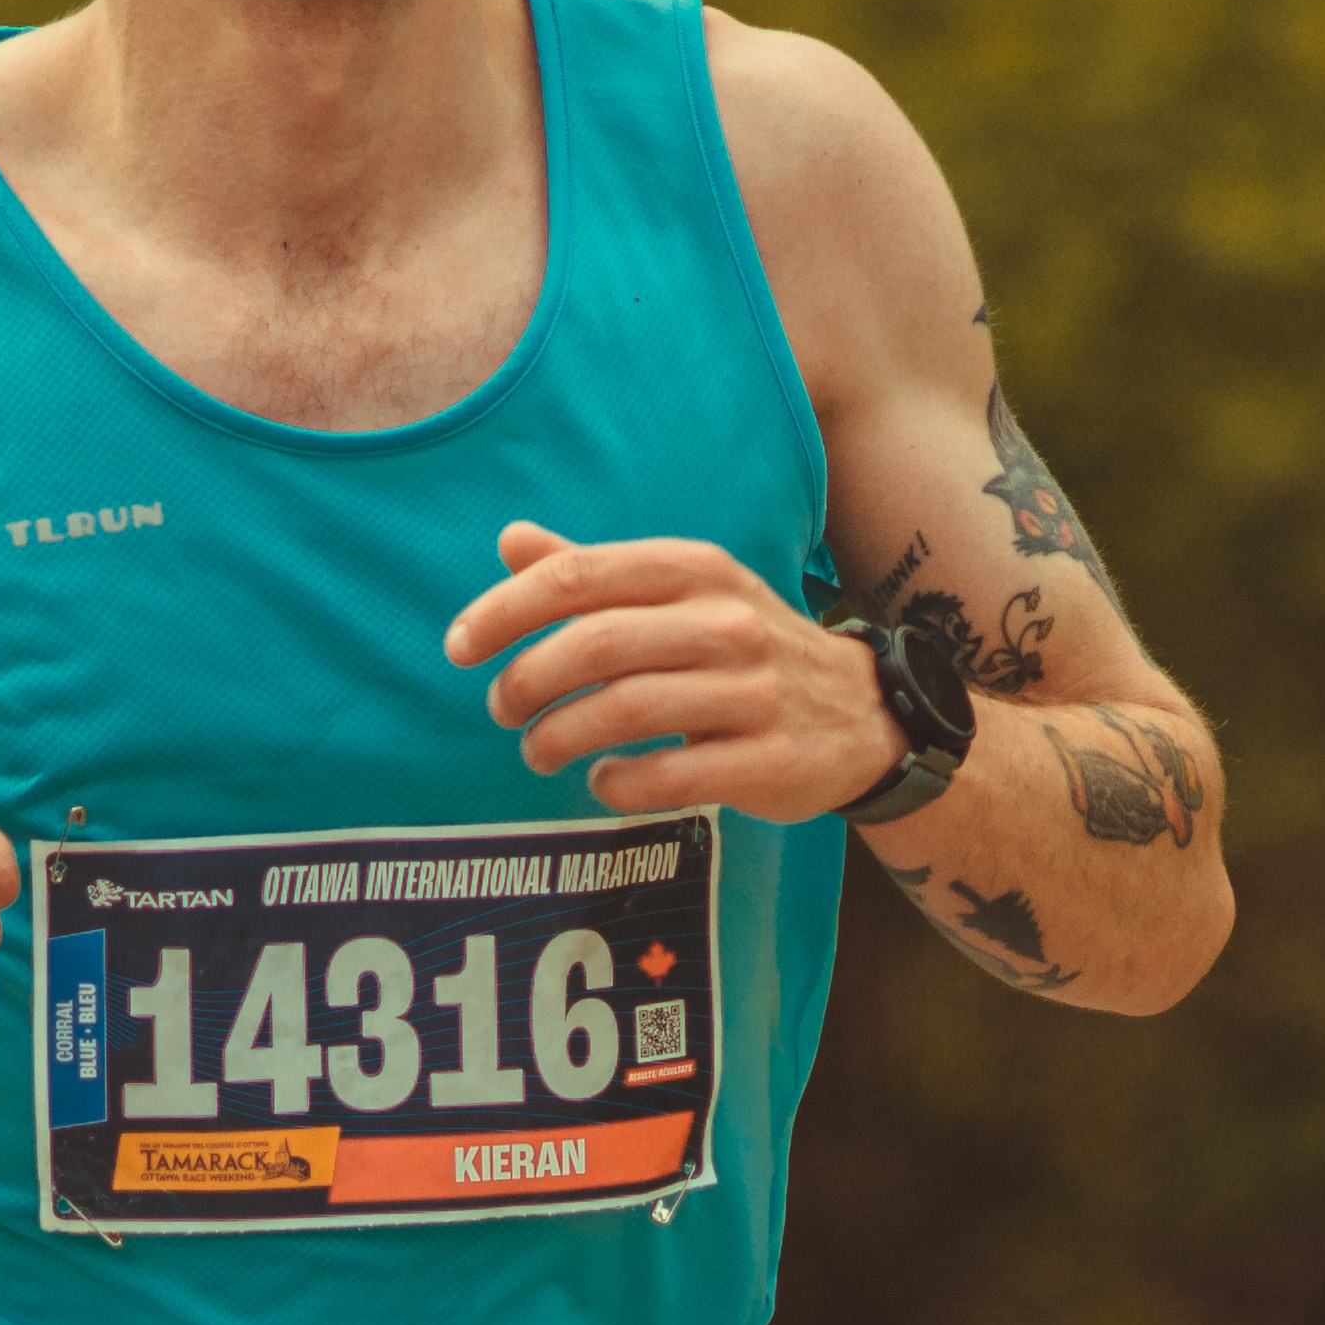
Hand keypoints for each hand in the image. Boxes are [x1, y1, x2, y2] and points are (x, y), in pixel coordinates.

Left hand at [443, 520, 900, 825]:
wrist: (865, 716)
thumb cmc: (749, 652)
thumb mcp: (684, 594)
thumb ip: (596, 574)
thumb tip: (511, 541)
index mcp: (695, 570)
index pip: (580, 577)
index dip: (506, 611)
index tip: (459, 646)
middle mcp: (727, 622)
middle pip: (595, 645)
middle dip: (526, 682)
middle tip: (501, 710)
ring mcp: (753, 692)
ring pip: (626, 711)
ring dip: (559, 737)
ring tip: (537, 751)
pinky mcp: (768, 760)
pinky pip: (671, 774)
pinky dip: (618, 783)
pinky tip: (602, 781)